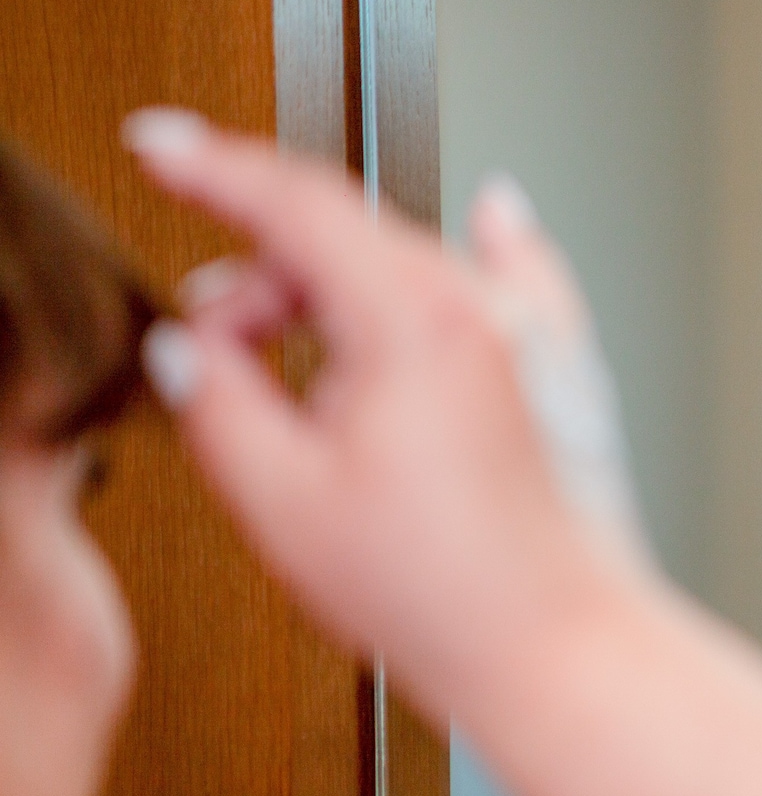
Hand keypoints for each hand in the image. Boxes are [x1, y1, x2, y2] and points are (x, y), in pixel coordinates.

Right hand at [122, 109, 640, 715]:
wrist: (559, 647)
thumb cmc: (448, 593)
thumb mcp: (283, 500)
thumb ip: (216, 400)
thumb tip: (190, 346)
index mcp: (415, 319)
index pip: (295, 201)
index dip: (211, 168)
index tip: (161, 149)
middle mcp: (488, 308)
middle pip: (350, 235)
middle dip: (265, 274)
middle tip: (219, 345)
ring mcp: (536, 336)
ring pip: (415, 263)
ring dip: (343, 289)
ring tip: (307, 368)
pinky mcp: (566, 369)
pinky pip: (516, 278)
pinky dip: (482, 248)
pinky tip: (492, 212)